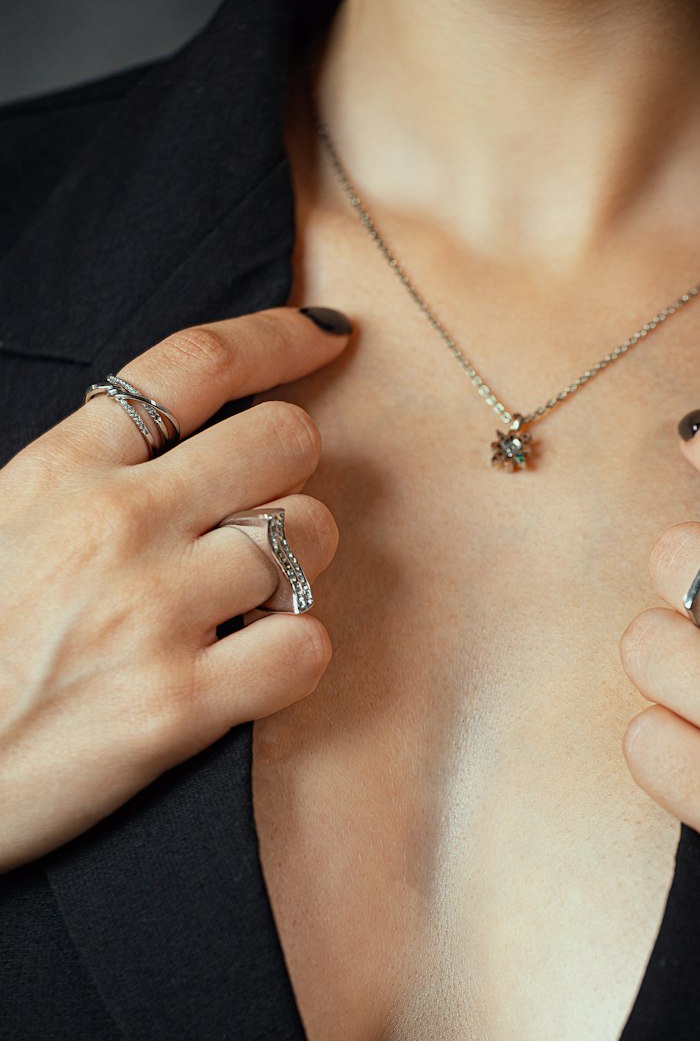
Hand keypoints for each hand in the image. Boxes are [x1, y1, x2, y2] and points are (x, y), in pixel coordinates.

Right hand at [0, 307, 349, 872]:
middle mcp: (117, 523)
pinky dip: (296, 652)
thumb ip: (82, 469)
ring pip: (309, 536)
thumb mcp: (0, 517)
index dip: (278, 336)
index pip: (196, 363)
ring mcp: (153, 612)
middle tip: (264, 509)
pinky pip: (305, 646)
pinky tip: (253, 662)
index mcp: (64, 467)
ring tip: (251, 597)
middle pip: (284, 437)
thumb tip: (169, 434)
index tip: (326, 338)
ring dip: (300, 564)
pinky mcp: (178, 704)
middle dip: (292, 468)